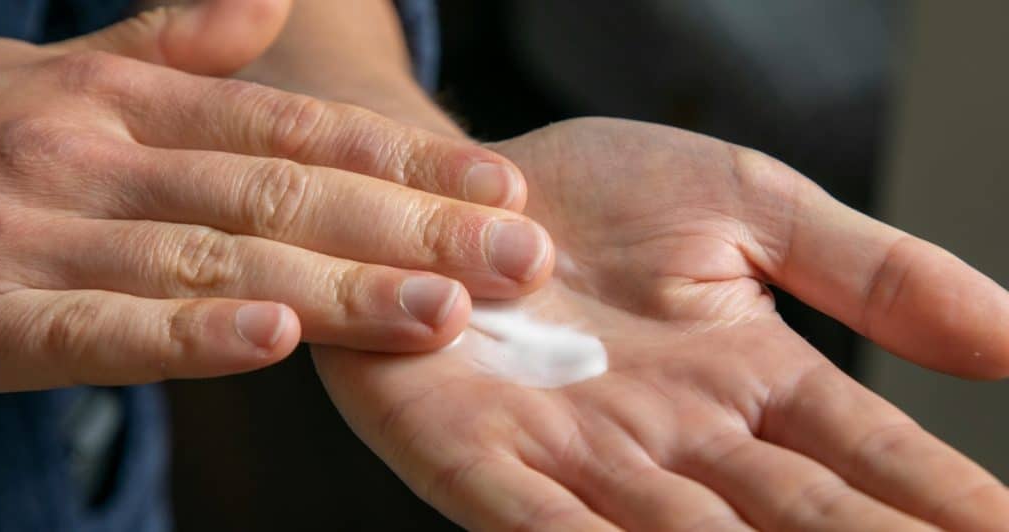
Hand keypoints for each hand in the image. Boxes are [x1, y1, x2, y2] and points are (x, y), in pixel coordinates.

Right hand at [0, 1, 551, 392]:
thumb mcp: (73, 75)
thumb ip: (175, 48)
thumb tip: (269, 3)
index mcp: (134, 102)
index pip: (301, 132)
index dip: (408, 161)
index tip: (500, 189)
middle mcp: (102, 157)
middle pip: (288, 196)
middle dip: (412, 229)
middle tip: (520, 259)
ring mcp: (42, 231)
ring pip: (219, 259)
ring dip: (337, 287)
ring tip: (442, 310)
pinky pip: (96, 327)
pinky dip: (184, 334)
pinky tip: (273, 340)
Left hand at [313, 118, 1008, 529]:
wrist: (465, 185)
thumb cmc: (601, 196)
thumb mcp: (751, 206)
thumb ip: (865, 271)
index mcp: (747, 382)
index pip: (868, 454)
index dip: (941, 497)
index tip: (1007, 531)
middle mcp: (674, 440)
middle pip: (793, 516)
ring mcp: (576, 456)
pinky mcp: (476, 455)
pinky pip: (534, 522)